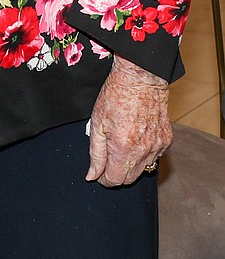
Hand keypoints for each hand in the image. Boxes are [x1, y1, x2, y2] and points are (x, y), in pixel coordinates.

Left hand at [86, 55, 171, 186]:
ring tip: (122, 145)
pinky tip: (136, 138)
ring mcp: (157, 146)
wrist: (141, 78)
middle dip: (117, 174)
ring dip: (131, 165)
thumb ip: (95, 153)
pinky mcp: (166, 140)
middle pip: (130, 179)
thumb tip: (92, 175)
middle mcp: (143, 151)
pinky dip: (144, 154)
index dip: (104, 179)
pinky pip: (154, 157)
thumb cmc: (116, 95)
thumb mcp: (97, 123)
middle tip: (108, 160)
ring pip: (143, 169)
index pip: (115, 180)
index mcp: (123, 148)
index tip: (99, 173)